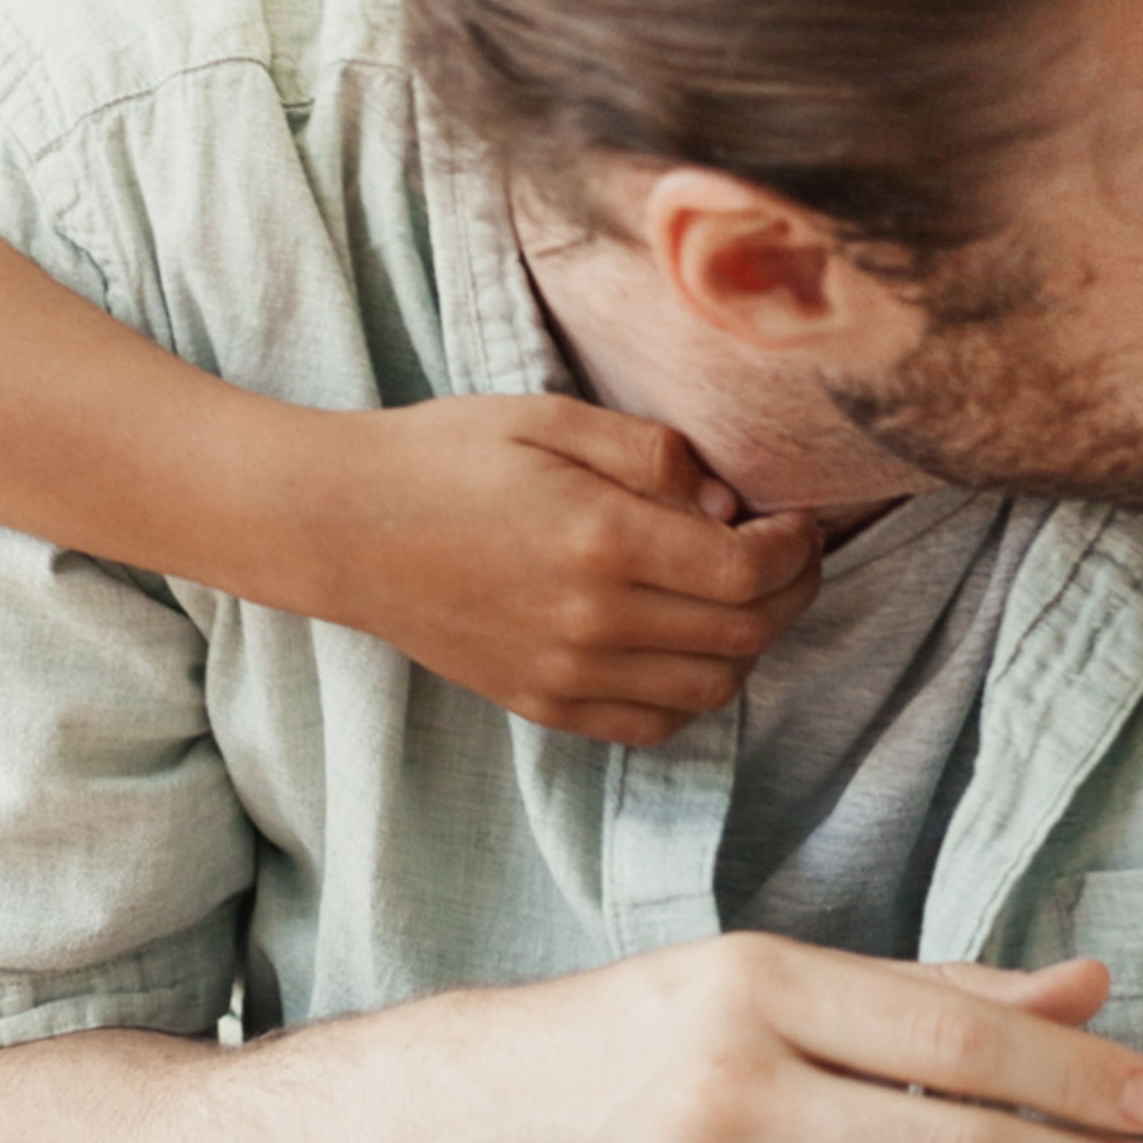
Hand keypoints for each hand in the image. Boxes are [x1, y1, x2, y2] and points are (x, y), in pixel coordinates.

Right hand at [276, 395, 824, 744]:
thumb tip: (727, 506)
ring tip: (738, 597)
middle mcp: (592, 622)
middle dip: (789, 594)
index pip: (747, 571)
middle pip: (743, 636)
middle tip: (788, 554)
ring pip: (710, 690)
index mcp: (600, 541)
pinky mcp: (543, 704)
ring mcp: (566, 674)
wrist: (344, 527)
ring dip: (747, 646)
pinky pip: (652, 724)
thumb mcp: (550, 418)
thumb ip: (652, 456)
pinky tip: (684, 644)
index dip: (795, 548)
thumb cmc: (444, 456)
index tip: (797, 519)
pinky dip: (691, 692)